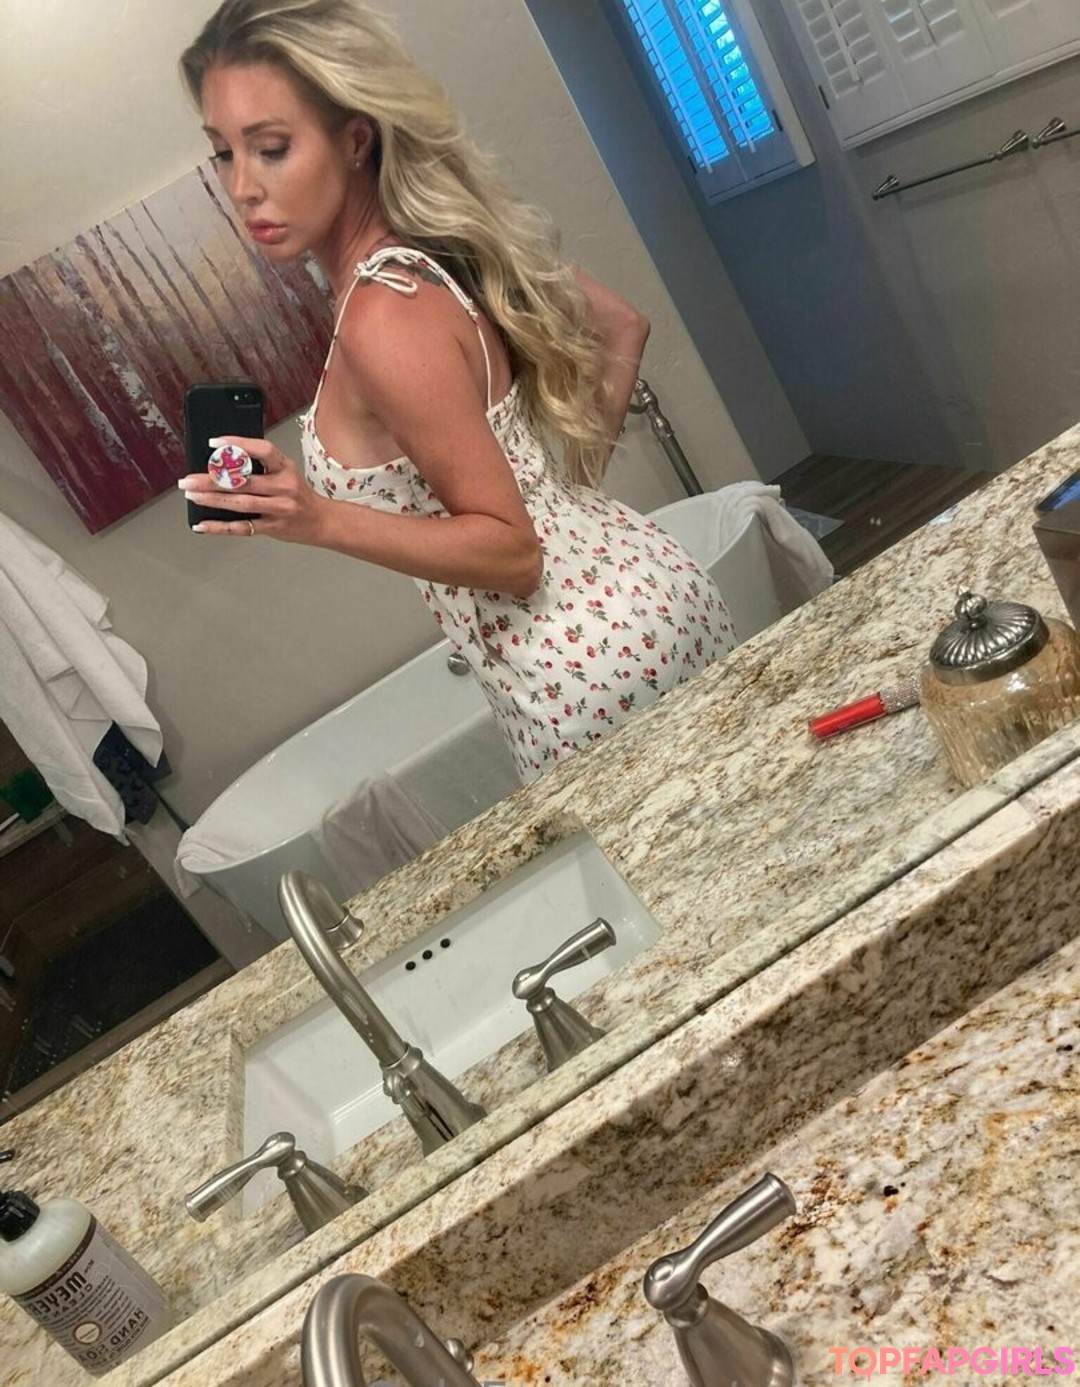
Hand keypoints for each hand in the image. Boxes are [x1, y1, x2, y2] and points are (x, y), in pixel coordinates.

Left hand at [178, 436, 329, 544]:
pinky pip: (243, 528)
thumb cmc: (299, 495)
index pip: (262, 450)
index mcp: (285, 467)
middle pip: (244, 481)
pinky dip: (220, 527)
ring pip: (242, 503)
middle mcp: (284, 487)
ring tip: (192, 496)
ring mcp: (279, 509)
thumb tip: (221, 463)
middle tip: (188, 480)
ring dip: (213, 500)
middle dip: (212, 479)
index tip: (214, 443)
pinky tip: (203, 524)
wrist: (323, 521)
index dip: (238, 445)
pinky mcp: (274, 528)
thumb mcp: (286, 472)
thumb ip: (260, 466)